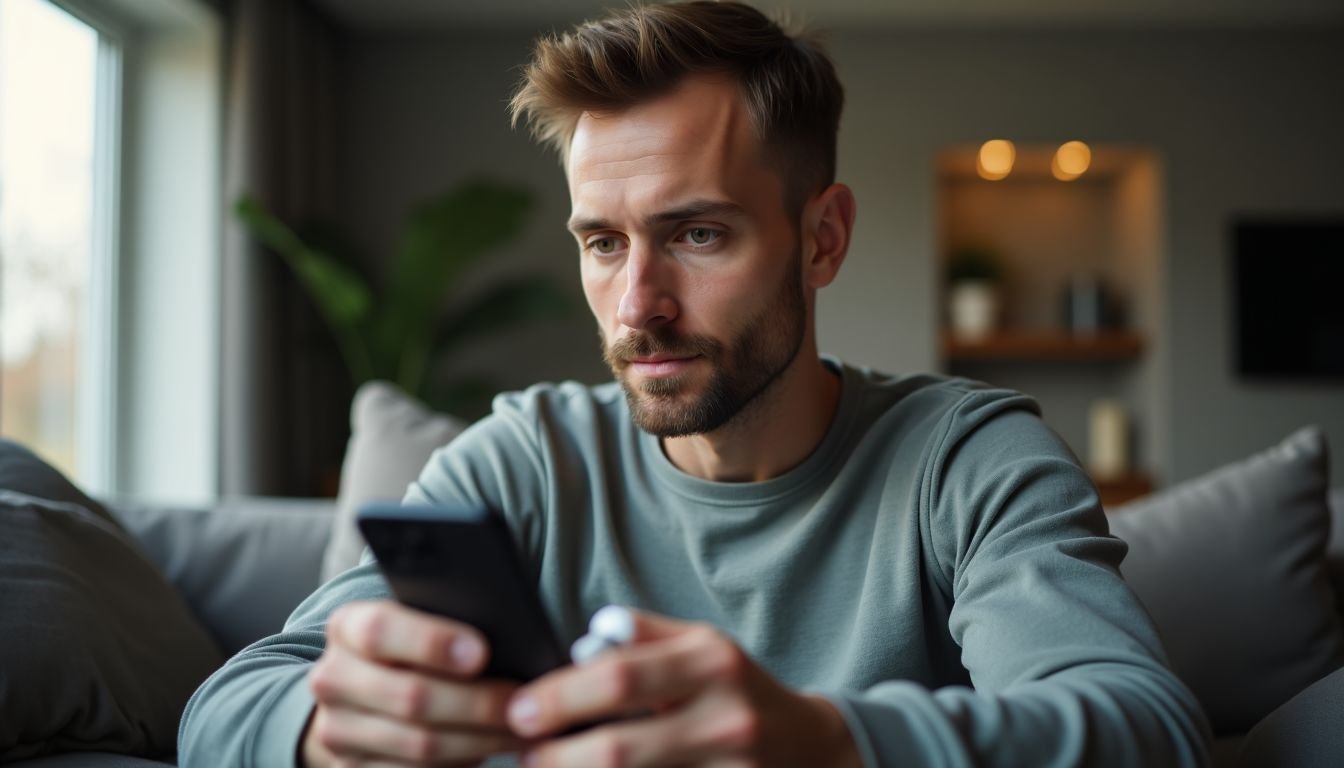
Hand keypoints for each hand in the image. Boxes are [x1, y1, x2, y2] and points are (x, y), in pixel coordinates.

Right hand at [302, 600, 523, 766]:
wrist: (362, 695)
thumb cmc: (410, 650)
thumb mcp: (416, 622)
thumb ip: (445, 624)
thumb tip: (508, 644)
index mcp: (347, 628)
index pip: (379, 630)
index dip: (432, 643)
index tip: (481, 653)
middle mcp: (332, 678)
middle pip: (410, 696)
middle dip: (477, 702)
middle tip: (523, 702)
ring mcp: (337, 731)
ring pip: (419, 744)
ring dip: (480, 739)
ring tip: (520, 728)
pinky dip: (463, 762)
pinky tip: (492, 748)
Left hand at [505, 609, 860, 767]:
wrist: (808, 745)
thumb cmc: (736, 687)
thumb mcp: (700, 644)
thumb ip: (644, 635)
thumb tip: (586, 639)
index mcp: (711, 661)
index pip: (619, 677)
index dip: (560, 697)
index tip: (519, 711)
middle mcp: (725, 715)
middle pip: (620, 750)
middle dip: (558, 758)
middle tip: (524, 756)